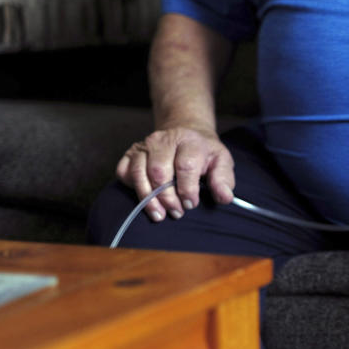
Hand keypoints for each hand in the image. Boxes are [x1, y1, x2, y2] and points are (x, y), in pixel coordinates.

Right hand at [115, 126, 234, 221]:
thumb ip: (223, 180)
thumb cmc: (204, 153)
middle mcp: (163, 140)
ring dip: (148, 198)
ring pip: (138, 173)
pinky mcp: (131, 153)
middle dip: (167, 197)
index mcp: (189, 140)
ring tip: (160, 214)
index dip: (187, 189)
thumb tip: (224, 198)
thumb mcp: (221, 162)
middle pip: (159, 172)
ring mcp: (144, 146)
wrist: (185, 134)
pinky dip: (132, 188)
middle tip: (177, 212)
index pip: (185, 166)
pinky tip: (146, 200)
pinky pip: (124, 172)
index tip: (191, 204)